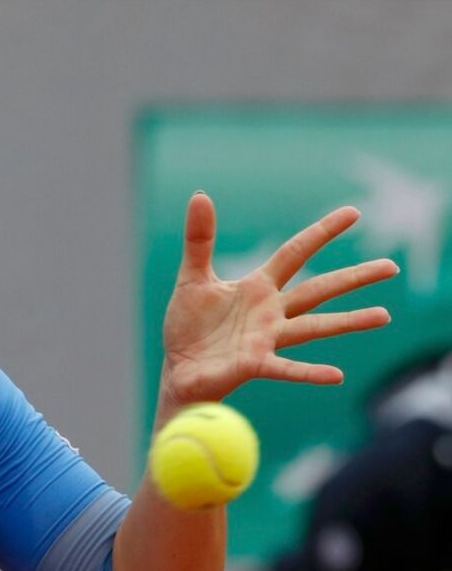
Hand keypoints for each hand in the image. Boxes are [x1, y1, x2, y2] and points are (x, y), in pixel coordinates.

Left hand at [159, 191, 397, 411]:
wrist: (179, 368)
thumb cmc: (188, 325)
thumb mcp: (192, 278)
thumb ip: (199, 240)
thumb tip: (200, 195)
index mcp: (257, 288)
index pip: (296, 253)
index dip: (322, 232)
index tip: (353, 213)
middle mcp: (270, 312)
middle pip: (319, 289)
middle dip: (354, 277)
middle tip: (391, 267)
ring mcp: (266, 339)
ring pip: (314, 327)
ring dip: (348, 321)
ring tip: (384, 315)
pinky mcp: (254, 365)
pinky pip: (286, 369)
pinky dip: (310, 372)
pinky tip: (337, 374)